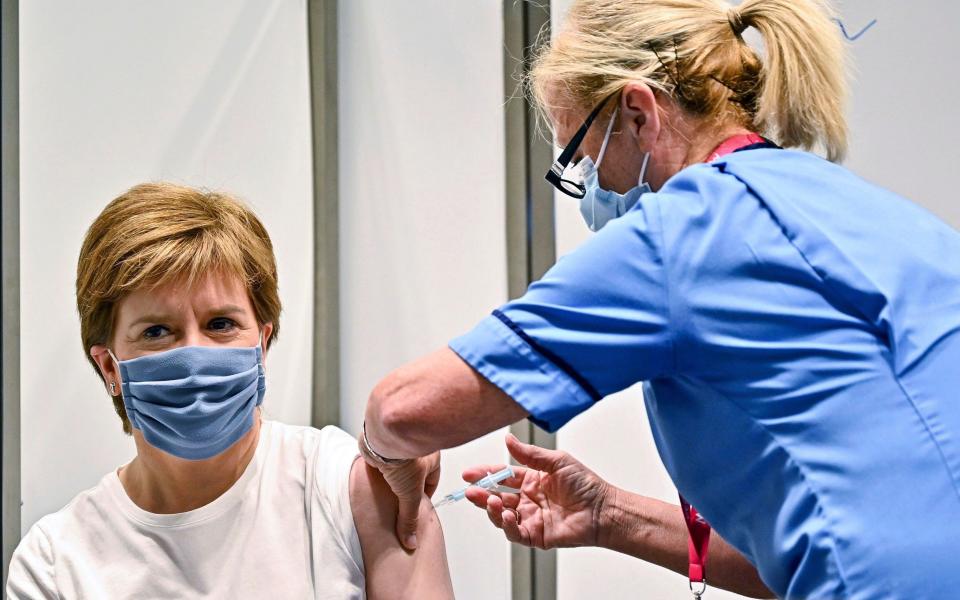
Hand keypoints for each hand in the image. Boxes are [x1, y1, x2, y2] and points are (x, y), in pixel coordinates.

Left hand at [360, 448, 440, 550]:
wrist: (383, 436)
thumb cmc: (405, 456)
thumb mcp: (410, 493)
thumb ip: (409, 518)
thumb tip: (411, 541)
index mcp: (431, 458)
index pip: (431, 481)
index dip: (424, 497)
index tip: (417, 509)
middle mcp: (415, 451)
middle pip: (413, 475)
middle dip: (405, 489)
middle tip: (398, 504)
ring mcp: (397, 447)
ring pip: (396, 468)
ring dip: (390, 479)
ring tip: (383, 494)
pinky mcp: (380, 445)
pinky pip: (380, 461)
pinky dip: (377, 470)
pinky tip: (372, 480)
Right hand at [462, 434, 611, 549]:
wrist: (602, 510)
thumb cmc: (586, 484)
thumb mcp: (556, 461)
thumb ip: (529, 453)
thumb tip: (508, 438)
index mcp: (531, 480)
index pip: (502, 476)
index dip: (485, 474)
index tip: (469, 473)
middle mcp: (528, 499)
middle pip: (497, 497)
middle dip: (481, 494)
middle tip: (471, 490)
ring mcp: (531, 518)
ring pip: (501, 516)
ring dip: (492, 509)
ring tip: (491, 502)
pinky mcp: (536, 535)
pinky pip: (515, 533)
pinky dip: (507, 526)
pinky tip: (507, 515)